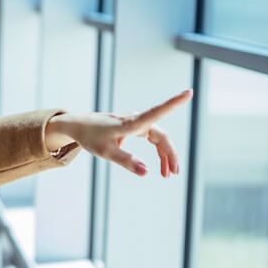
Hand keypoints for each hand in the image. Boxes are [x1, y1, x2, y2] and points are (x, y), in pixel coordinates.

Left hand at [46, 89, 192, 176]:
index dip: (174, 103)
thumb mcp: (105, 152)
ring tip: (167, 174)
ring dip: (165, 155)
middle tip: (173, 174)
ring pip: (159, 138)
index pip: (157, 112)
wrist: (78, 126)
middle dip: (170, 154)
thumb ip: (126, 161)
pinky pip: (152, 138)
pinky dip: (158, 151)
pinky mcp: (134, 126)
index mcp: (130, 122)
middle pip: (162, 136)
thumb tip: (146, 172)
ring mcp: (136, 122)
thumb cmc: (90, 137)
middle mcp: (136, 119)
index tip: (189, 92)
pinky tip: (160, 165)